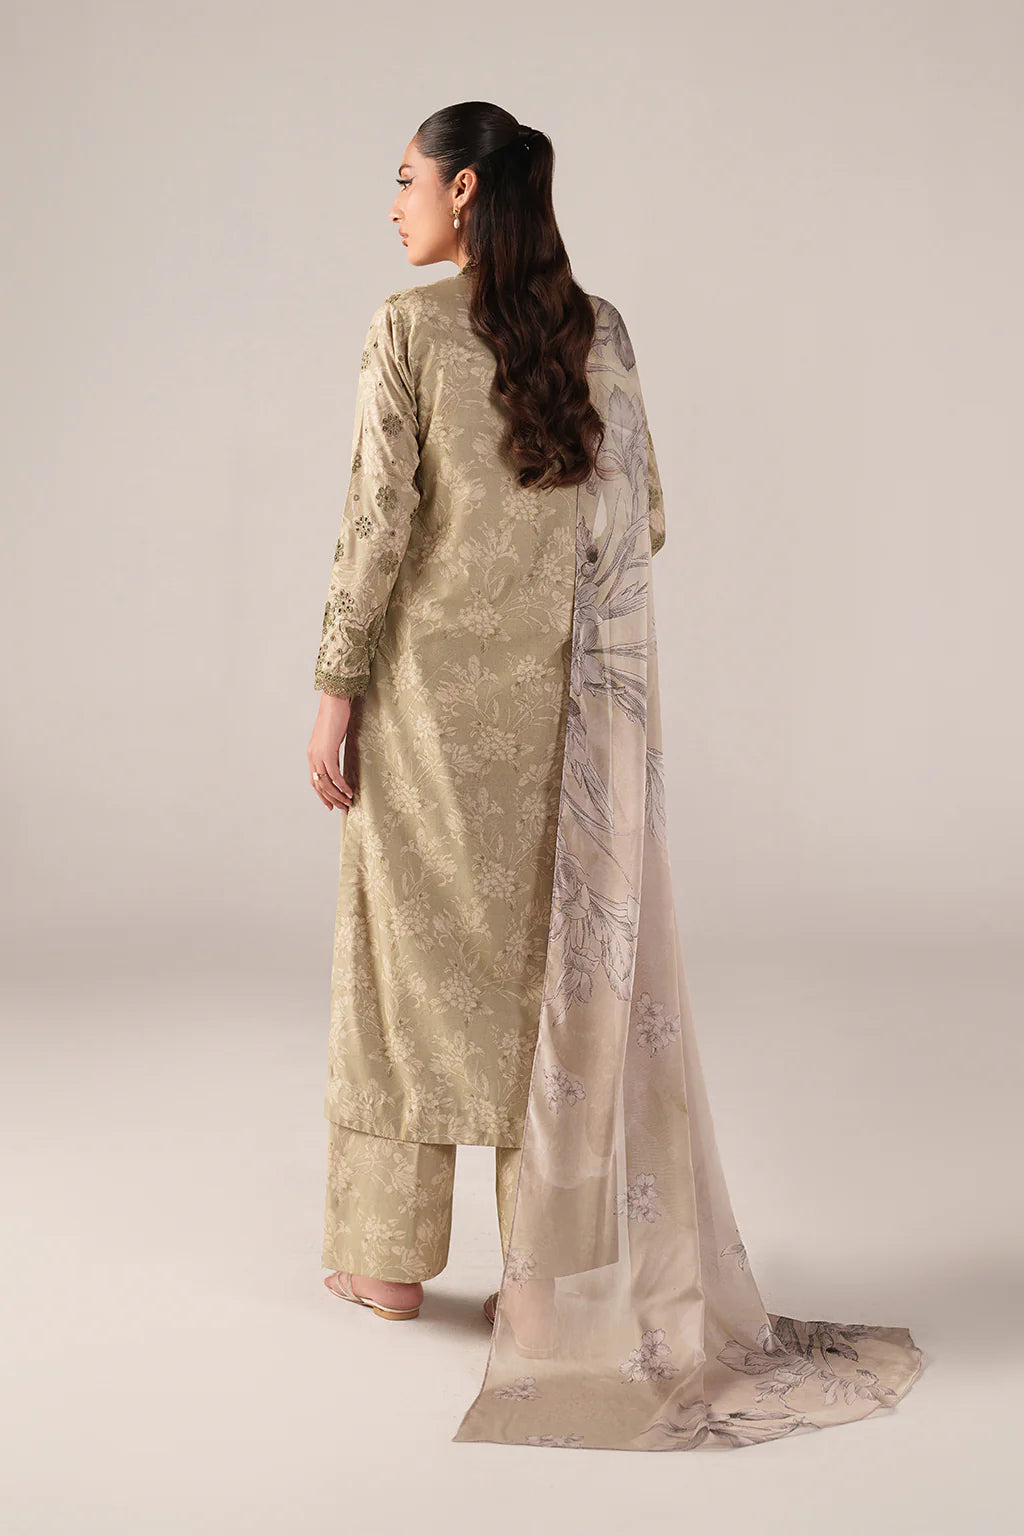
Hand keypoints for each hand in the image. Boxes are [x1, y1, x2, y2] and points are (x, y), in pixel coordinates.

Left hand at [308, 693, 357, 811]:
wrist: (334, 702)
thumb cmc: (336, 716)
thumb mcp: (332, 736)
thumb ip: (332, 748)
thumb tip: (338, 757)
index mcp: (312, 754)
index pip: (314, 781)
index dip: (322, 795)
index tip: (332, 805)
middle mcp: (312, 756)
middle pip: (319, 786)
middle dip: (331, 800)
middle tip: (343, 809)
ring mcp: (318, 755)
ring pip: (326, 783)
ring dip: (337, 796)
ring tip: (349, 803)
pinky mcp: (327, 752)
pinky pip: (334, 775)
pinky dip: (342, 786)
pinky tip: (350, 791)